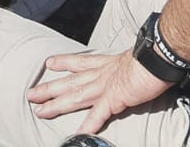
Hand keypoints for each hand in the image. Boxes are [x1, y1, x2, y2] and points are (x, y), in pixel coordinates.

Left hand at [28, 49, 172, 134]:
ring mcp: (106, 86)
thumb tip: (134, 66)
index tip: (49, 63)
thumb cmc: (151, 55)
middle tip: (31, 94)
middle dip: (50, 88)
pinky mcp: (114, 99)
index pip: (81, 62)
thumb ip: (129, 64)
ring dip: (57, 105)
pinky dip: (88, 125)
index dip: (64, 62)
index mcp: (107, 63)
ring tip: (40, 112)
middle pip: (70, 82)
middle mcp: (102, 73)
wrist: (158, 56)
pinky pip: (98, 115)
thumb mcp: (135, 56)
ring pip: (75, 96)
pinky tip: (77, 134)